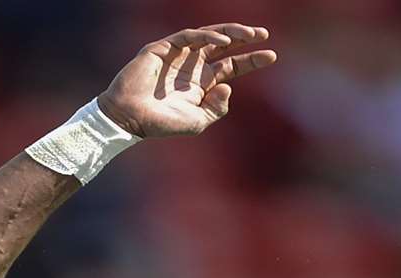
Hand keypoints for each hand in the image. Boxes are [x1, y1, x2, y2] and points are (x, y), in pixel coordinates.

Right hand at [96, 24, 277, 138]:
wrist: (128, 119)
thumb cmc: (160, 124)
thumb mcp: (197, 122)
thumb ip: (217, 108)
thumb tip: (229, 85)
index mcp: (201, 83)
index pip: (231, 66)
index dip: (251, 60)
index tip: (272, 56)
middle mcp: (191, 66)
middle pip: (224, 46)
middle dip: (245, 38)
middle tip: (264, 35)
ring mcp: (177, 56)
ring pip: (209, 36)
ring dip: (231, 32)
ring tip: (250, 34)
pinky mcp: (162, 48)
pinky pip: (188, 36)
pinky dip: (207, 36)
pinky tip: (223, 41)